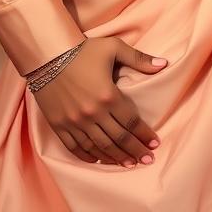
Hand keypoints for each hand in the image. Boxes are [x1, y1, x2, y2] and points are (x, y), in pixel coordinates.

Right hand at [33, 37, 167, 166]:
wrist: (48, 54)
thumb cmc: (83, 50)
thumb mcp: (114, 47)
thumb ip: (139, 58)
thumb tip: (164, 64)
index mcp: (108, 96)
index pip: (131, 122)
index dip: (144, 134)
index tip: (155, 144)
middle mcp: (92, 113)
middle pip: (118, 139)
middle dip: (135, 151)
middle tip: (148, 159)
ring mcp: (74, 122)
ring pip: (99, 147)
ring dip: (115, 158)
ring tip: (129, 164)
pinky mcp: (59, 126)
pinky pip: (75, 148)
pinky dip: (89, 156)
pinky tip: (99, 160)